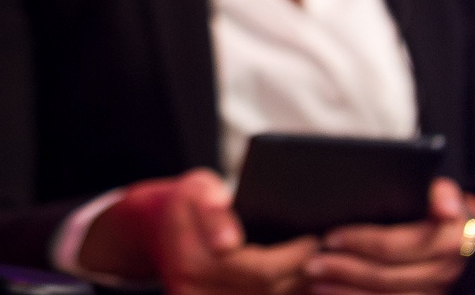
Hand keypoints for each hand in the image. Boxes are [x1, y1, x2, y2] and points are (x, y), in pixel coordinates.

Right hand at [81, 169, 315, 294]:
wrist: (155, 227)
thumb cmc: (187, 203)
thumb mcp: (198, 189)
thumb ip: (214, 212)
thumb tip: (228, 243)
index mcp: (192, 260)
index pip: (262, 272)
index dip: (295, 259)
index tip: (314, 240)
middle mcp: (192, 290)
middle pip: (267, 294)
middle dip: (300, 276)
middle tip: (320, 255)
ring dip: (291, 290)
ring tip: (309, 269)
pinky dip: (274, 294)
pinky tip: (288, 282)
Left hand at [305, 179, 474, 293]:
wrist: (473, 243)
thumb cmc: (449, 216)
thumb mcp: (450, 197)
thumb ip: (444, 194)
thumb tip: (444, 204)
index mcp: (449, 242)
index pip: (395, 245)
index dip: (361, 242)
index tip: (329, 237)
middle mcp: (444, 274)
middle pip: (386, 276)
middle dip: (344, 270)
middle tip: (311, 263)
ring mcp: (437, 293)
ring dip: (346, 292)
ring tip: (314, 283)